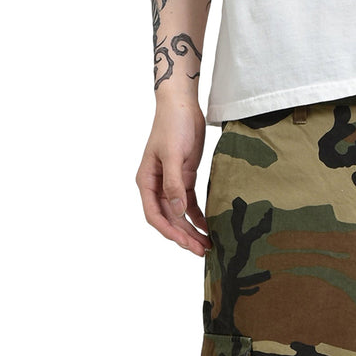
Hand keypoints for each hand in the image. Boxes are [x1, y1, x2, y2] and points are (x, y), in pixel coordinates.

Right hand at [135, 99, 212, 256]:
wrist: (182, 104)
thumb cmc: (173, 125)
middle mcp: (156, 186)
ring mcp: (170, 184)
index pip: (154, 215)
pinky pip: (190, 204)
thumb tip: (177, 210)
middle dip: (184, 236)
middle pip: (169, 219)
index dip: (170, 232)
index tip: (186, 243)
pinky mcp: (184, 178)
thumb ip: (174, 184)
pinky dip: (198, 217)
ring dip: (192, 230)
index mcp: (146, 181)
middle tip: (201, 251)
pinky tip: (208, 228)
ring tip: (207, 245)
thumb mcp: (173, 154)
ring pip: (180, 215)